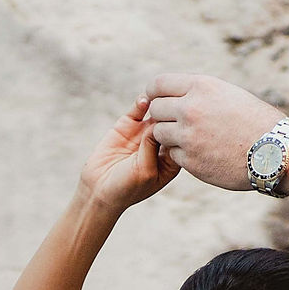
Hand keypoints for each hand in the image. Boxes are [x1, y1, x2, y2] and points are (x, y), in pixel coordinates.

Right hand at [78, 96, 179, 213]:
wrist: (99, 188)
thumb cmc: (127, 187)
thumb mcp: (146, 171)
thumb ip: (152, 147)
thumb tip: (158, 121)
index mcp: (171, 159)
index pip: (184, 139)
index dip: (187, 129)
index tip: (189, 121)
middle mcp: (160, 144)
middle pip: (173, 123)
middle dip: (175, 114)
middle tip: (175, 105)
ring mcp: (144, 133)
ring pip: (158, 112)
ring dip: (160, 105)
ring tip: (160, 101)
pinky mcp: (128, 124)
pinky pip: (138, 108)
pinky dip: (142, 102)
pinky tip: (144, 100)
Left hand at [144, 73, 288, 195]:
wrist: (276, 152)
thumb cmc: (257, 122)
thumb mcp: (229, 95)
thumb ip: (200, 94)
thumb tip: (176, 95)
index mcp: (201, 87)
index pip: (158, 84)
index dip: (154, 93)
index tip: (157, 101)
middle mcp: (191, 109)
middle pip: (155, 109)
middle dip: (162, 116)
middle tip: (174, 123)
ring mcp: (189, 136)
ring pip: (159, 133)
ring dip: (169, 136)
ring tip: (189, 140)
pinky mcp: (191, 161)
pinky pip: (172, 154)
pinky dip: (181, 155)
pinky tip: (200, 154)